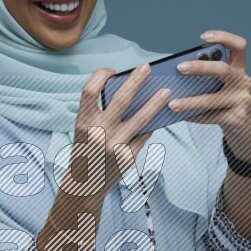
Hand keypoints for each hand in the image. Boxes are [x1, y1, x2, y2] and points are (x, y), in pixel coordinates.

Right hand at [67, 63, 171, 199]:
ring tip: (166, 92)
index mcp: (83, 121)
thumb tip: (129, 90)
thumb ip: (99, 112)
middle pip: (120, 100)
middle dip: (136, 81)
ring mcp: (114, 146)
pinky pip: (144, 135)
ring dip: (155, 103)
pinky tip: (160, 117)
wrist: (85, 184)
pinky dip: (151, 125)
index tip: (112, 70)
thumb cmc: (86, 150)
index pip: (90, 89)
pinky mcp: (127, 157)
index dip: (100, 75)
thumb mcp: (84, 129)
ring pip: (140, 119)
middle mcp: (98, 132)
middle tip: (147, 67)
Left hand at [167, 29, 250, 162]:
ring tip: (172, 103)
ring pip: (211, 99)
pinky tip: (181, 117)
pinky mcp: (236, 118)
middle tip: (179, 68)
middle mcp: (243, 82)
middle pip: (222, 69)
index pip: (239, 46)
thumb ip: (208, 78)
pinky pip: (210, 116)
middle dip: (200, 67)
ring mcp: (242, 100)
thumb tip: (177, 75)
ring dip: (189, 101)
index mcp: (239, 69)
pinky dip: (194, 116)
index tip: (203, 37)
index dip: (223, 37)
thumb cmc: (228, 106)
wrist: (246, 133)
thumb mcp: (223, 88)